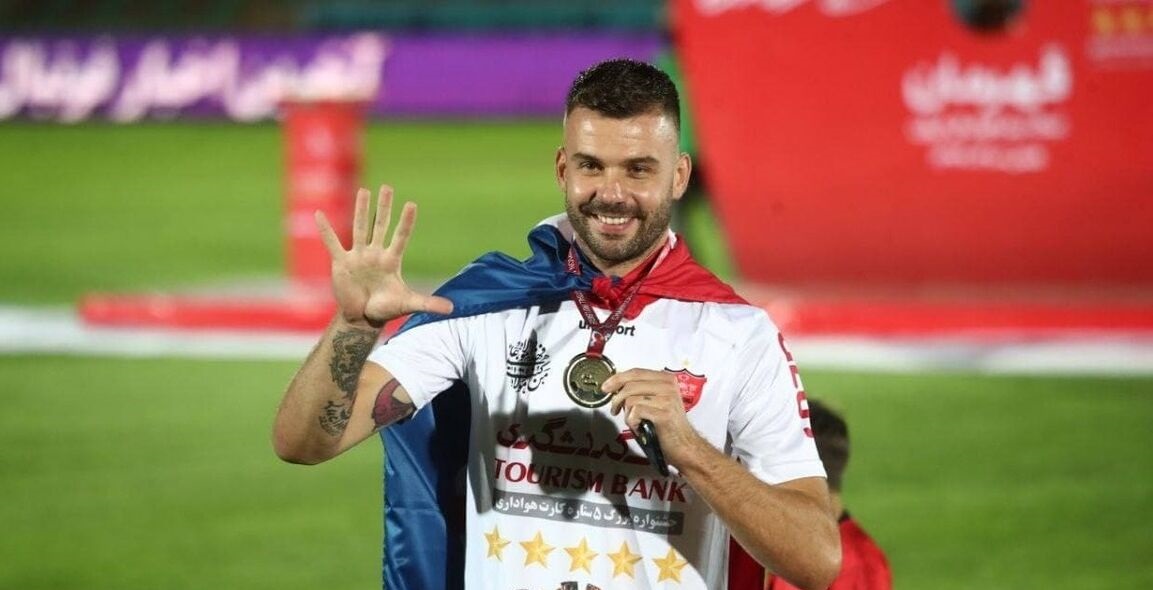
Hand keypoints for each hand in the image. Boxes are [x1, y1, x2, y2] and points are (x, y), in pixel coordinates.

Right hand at [315, 185, 453, 328]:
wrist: (362, 317)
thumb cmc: (386, 308)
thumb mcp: (408, 304)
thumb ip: (428, 303)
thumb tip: (452, 308)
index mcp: (391, 261)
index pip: (400, 237)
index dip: (405, 222)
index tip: (411, 204)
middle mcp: (375, 254)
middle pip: (380, 226)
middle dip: (384, 207)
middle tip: (387, 187)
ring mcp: (358, 256)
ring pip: (359, 228)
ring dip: (360, 210)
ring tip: (364, 191)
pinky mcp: (342, 262)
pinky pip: (332, 242)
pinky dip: (325, 229)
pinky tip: (318, 213)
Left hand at [605, 368, 702, 466]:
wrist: (684, 445)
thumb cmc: (667, 426)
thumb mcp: (657, 401)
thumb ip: (641, 391)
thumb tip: (616, 386)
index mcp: (666, 379)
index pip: (636, 372)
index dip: (617, 378)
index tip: (606, 387)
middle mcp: (668, 386)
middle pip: (630, 384)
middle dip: (617, 398)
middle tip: (614, 409)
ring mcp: (667, 398)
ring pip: (631, 398)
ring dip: (627, 414)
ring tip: (633, 422)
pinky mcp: (663, 413)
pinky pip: (636, 411)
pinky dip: (633, 421)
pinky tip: (639, 427)